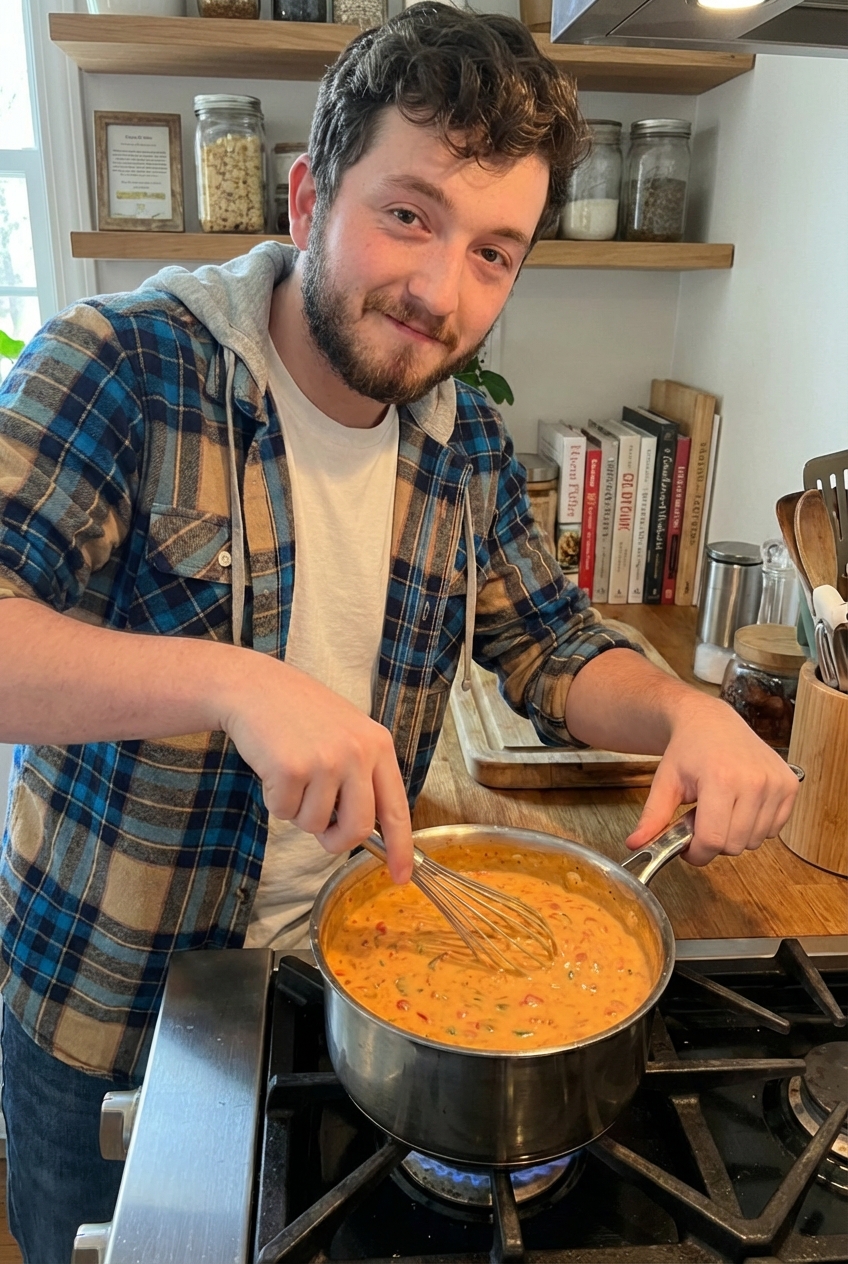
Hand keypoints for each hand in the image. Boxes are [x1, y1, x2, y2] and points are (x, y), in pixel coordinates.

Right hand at [220, 654, 412, 882]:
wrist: (257, 687)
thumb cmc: (301, 714)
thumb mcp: (348, 734)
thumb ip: (361, 777)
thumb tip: (364, 832)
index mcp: (378, 746)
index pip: (397, 809)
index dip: (401, 848)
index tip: (400, 877)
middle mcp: (358, 754)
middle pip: (358, 828)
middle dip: (337, 841)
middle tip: (322, 831)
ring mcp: (326, 761)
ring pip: (316, 824)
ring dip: (299, 812)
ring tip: (292, 775)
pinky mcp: (292, 769)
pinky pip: (285, 813)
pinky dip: (275, 801)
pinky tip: (274, 769)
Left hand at [625, 695, 799, 865]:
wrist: (711, 721)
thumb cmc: (688, 749)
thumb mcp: (665, 781)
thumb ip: (652, 817)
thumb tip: (636, 845)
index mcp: (721, 779)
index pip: (713, 840)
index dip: (697, 853)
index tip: (687, 847)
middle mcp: (754, 781)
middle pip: (734, 845)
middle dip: (713, 841)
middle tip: (702, 817)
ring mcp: (776, 783)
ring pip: (755, 841)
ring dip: (735, 834)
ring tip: (720, 808)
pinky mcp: (789, 785)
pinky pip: (774, 829)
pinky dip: (755, 826)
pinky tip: (741, 804)